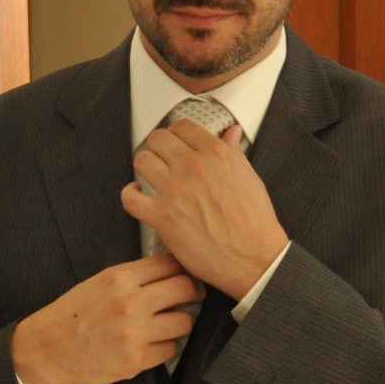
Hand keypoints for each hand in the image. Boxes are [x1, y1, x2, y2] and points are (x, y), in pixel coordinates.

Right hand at [10, 253, 203, 383]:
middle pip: (186, 288)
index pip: (170, 263)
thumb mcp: (98, 283)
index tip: (185, 275)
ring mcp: (134, 334)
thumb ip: (133, 277)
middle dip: (193, 292)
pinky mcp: (135, 361)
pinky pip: (169, 350)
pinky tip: (148, 345)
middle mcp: (129, 303)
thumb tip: (170, 271)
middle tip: (191, 297)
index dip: (183, 268)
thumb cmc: (71, 316)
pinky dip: (163, 348)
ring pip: (184, 322)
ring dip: (179, 323)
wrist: (44, 350)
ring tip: (165, 324)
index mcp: (119, 278)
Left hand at [123, 121, 287, 300]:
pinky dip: (130, 194)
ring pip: (142, 161)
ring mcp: (175, 191)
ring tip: (152, 177)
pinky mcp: (162, 217)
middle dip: (159, 148)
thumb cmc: (255, 220)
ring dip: (145, 167)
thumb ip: (233, 151)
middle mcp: (193, 167)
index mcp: (216, 153)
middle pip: (158, 138)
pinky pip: (129, 198)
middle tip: (163, 161)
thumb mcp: (249, 176)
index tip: (177, 146)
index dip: (177, 135)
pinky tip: (139, 195)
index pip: (182, 126)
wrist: (254, 258)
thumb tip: (231, 131)